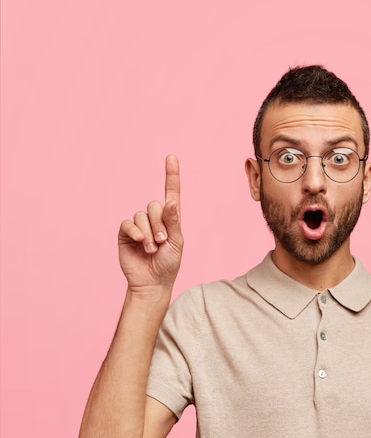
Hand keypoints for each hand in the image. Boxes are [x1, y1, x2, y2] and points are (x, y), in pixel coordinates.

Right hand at [118, 155, 183, 292]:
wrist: (152, 281)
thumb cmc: (169, 263)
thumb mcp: (177, 242)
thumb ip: (173, 221)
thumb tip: (169, 201)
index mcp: (171, 218)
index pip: (171, 192)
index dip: (171, 174)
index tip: (171, 156)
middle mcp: (155, 218)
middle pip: (155, 205)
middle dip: (159, 224)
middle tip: (162, 242)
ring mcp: (139, 224)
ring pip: (142, 215)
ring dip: (148, 233)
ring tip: (152, 248)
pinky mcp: (125, 233)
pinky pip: (128, 223)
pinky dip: (135, 231)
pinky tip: (139, 242)